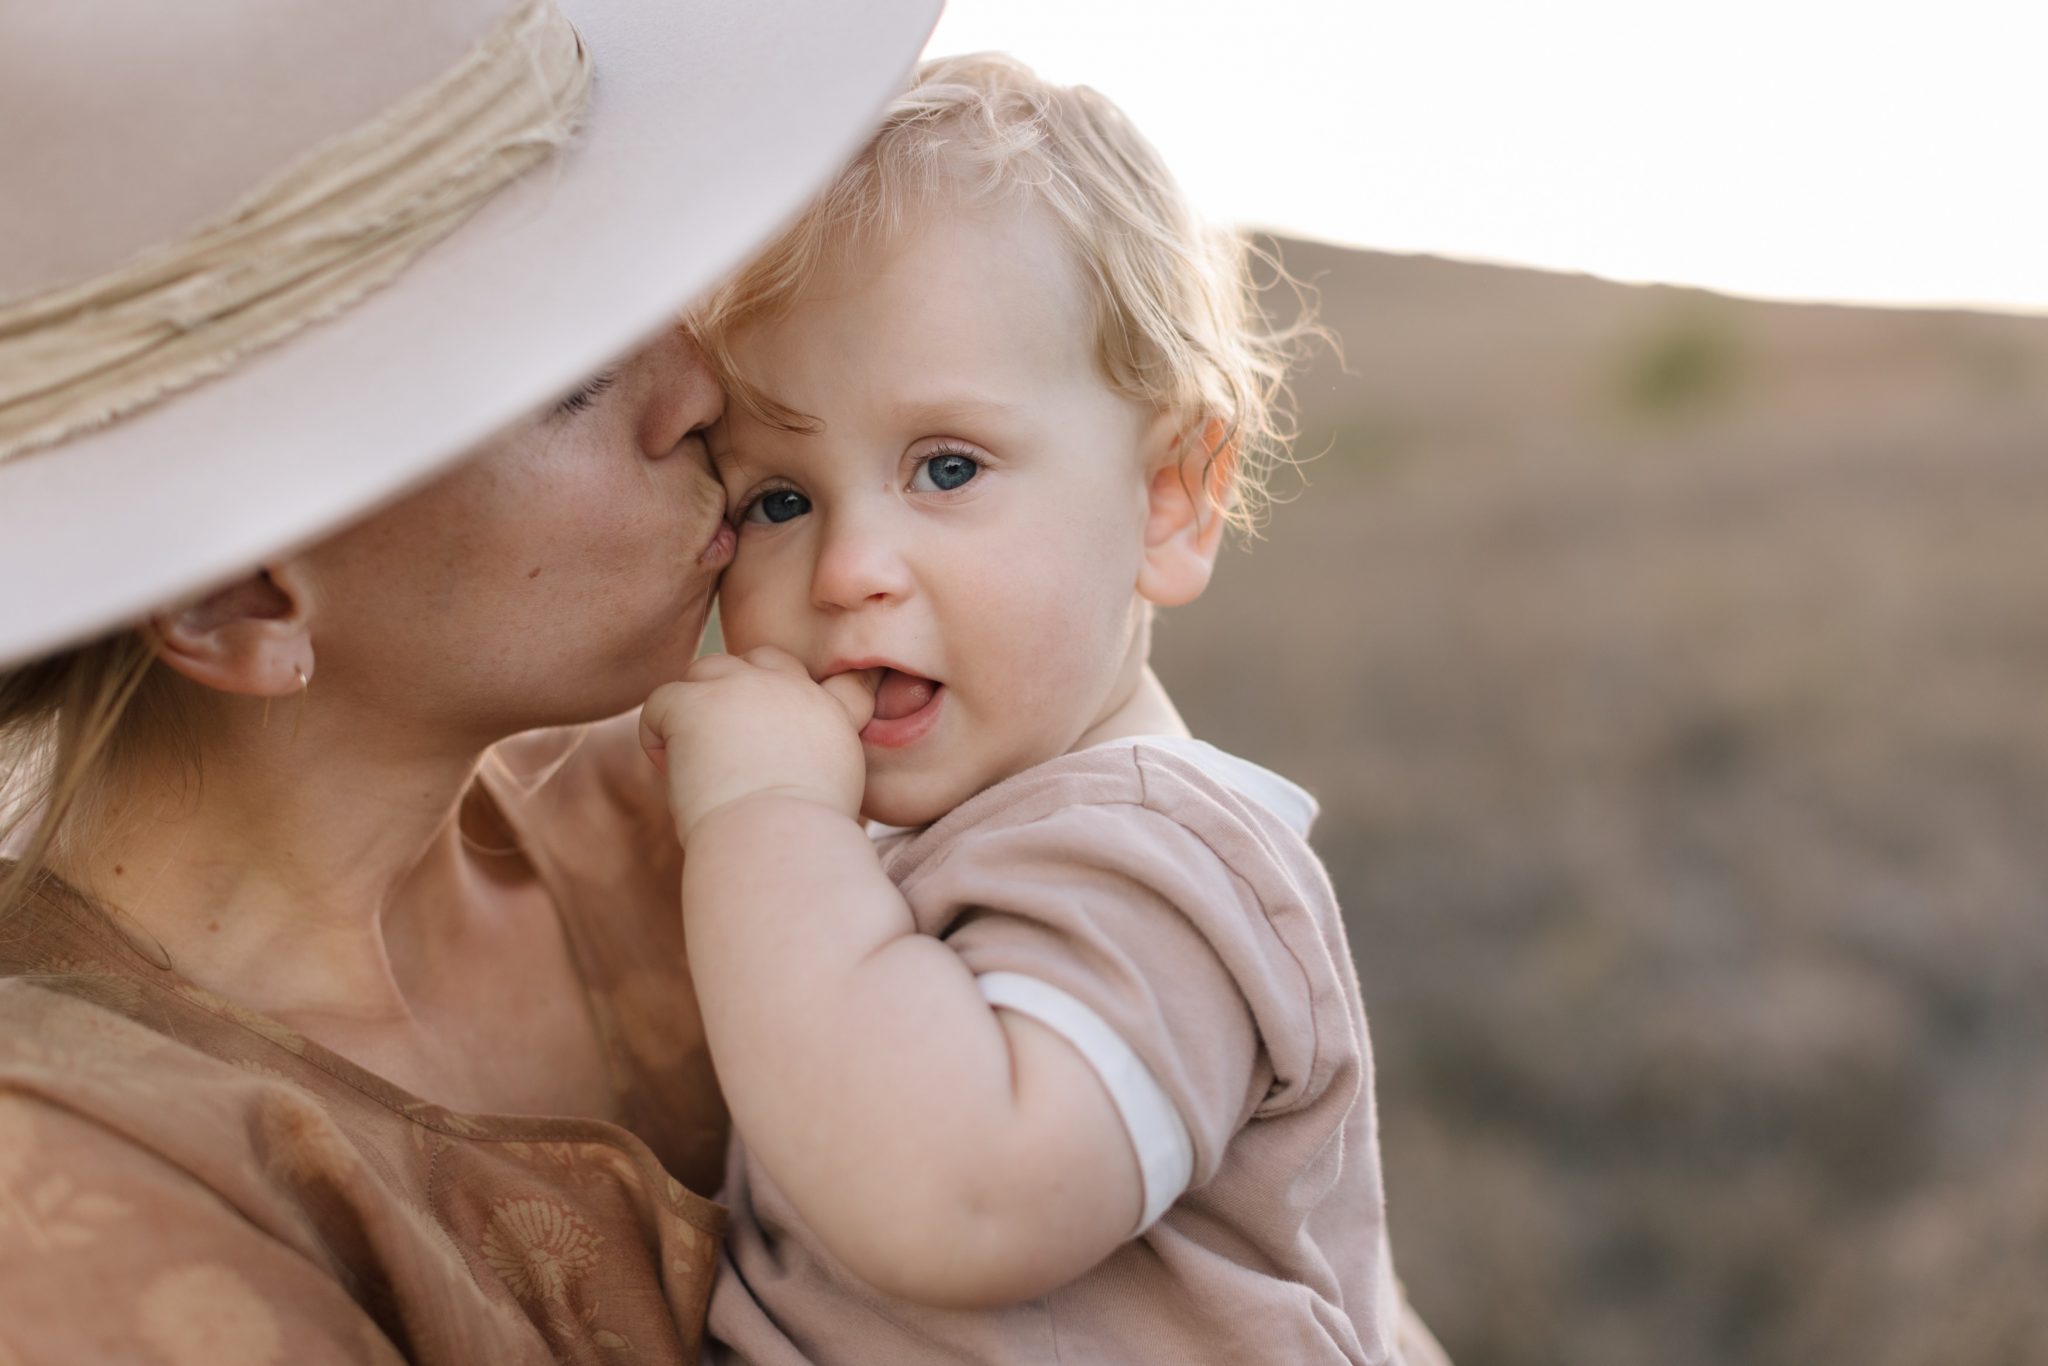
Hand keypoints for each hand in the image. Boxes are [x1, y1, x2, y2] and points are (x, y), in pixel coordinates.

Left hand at [640, 647, 878, 840]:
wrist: (777, 844)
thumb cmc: (798, 842)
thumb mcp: (833, 792)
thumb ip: (812, 758)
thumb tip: (773, 760)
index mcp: (829, 714)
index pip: (830, 679)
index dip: (799, 695)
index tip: (780, 730)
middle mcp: (790, 689)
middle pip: (761, 660)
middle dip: (740, 691)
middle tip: (725, 744)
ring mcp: (742, 687)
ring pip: (707, 669)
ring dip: (697, 706)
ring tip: (694, 757)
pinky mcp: (695, 702)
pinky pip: (661, 700)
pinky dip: (656, 734)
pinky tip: (670, 768)